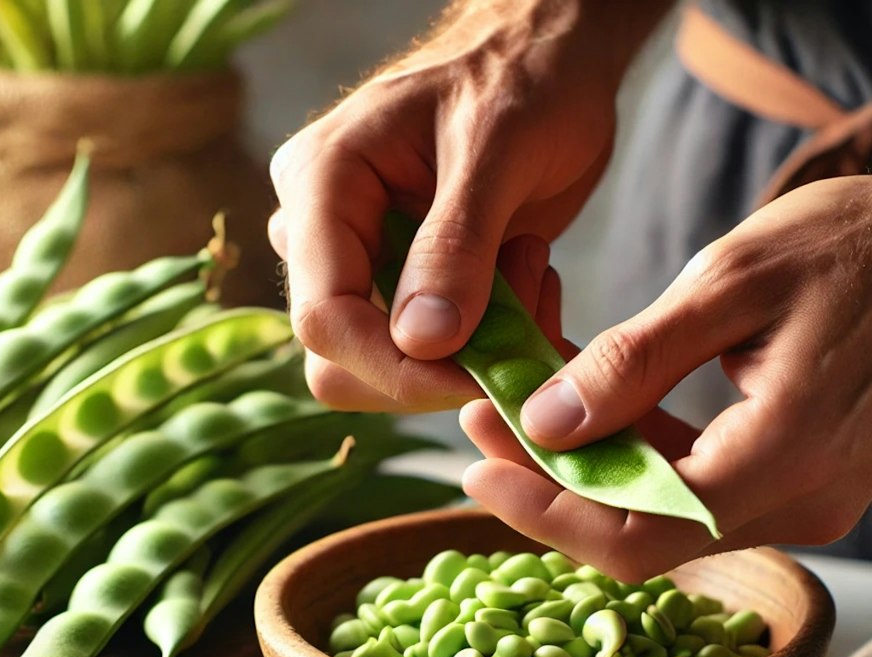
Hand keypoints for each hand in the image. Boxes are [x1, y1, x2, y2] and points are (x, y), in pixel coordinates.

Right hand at [268, 0, 668, 411]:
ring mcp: (360, 266)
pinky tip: (528, 290)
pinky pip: (429, 358)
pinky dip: (487, 350)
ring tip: (529, 275)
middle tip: (521, 308)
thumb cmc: (522, 77)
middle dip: (437, 367)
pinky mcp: (402, 289)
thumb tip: (421, 342)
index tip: (480, 378)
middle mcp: (323, 235)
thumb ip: (457, 244)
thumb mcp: (498, 147)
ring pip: (389, 368)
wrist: (549, 63)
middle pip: (344, 362)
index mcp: (323, 186)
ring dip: (472, 356)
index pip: (325, 318)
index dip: (396, 368)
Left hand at [461, 148, 871, 580]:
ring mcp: (803, 500)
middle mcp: (797, 504)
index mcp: (783, 461)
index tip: (475, 467)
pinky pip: (697, 488)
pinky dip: (637, 455)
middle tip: (483, 423)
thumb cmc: (862, 245)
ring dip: (588, 468)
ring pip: (663, 514)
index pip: (635, 534)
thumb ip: (634, 361)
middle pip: (639, 534)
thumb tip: (544, 425)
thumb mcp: (732, 281)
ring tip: (521, 405)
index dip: (544, 513)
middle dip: (550, 487)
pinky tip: (592, 406)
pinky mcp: (800, 481)